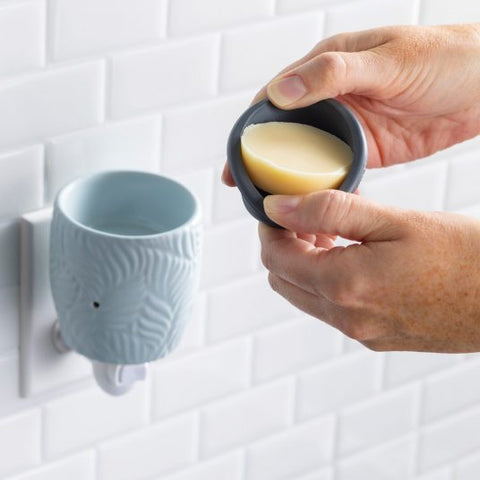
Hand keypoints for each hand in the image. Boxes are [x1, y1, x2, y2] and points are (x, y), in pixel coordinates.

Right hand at [223, 24, 479, 185]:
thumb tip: (280, 92)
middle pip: (285, 134)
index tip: (236, 158)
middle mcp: (330, 101)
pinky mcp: (366, 151)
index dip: (251, 129)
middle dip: (263, 162)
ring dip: (290, 179)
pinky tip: (313, 206)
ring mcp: (347, 128)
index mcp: (325, 70)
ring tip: (274, 206)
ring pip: (307, 157)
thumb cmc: (442, 59)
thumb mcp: (386, 60)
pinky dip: (323, 188)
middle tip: (247, 191)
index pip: (275, 100)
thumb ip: (333, 74)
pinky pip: (336, 171)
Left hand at [259, 190, 479, 352]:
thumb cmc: (461, 255)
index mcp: (343, 286)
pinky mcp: (376, 337)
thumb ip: (329, 210)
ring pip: (305, 295)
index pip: (276, 257)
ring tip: (331, 232)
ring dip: (305, 263)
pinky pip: (332, 308)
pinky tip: (352, 257)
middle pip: (283, 280)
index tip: (280, 207)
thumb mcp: (392, 220)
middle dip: (285, 246)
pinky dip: (327, 281)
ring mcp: (361, 332)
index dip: (270, 228)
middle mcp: (346, 317)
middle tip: (306, 217)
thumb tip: (277, 207)